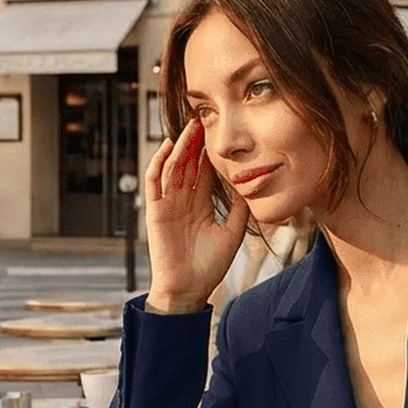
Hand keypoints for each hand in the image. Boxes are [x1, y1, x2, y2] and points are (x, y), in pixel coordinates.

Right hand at [144, 119, 248, 312]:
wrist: (189, 289)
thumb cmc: (209, 266)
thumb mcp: (232, 232)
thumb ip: (240, 209)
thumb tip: (253, 185)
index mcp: (201, 205)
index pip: (206, 171)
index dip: (211, 152)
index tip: (221, 132)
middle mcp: (184, 201)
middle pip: (189, 164)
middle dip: (196, 142)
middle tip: (205, 117)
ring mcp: (168, 204)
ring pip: (173, 167)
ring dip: (181, 146)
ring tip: (191, 126)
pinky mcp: (155, 211)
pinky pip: (154, 181)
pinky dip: (159, 162)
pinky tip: (168, 145)